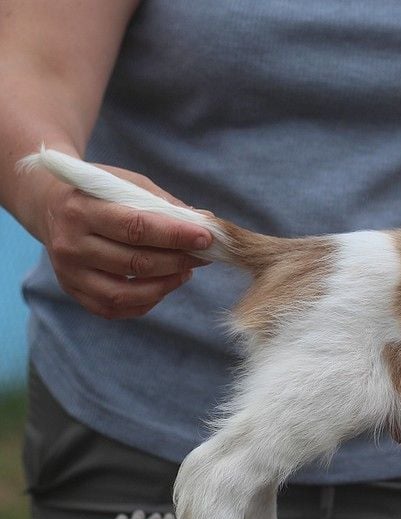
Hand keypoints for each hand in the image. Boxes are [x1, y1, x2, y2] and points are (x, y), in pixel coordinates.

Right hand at [34, 165, 213, 318]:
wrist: (48, 206)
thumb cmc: (97, 193)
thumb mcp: (125, 183)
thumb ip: (163, 203)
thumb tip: (206, 221)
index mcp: (81, 210)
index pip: (137, 228)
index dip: (176, 235)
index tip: (207, 238)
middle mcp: (70, 244)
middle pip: (135, 263)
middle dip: (178, 260)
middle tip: (204, 255)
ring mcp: (69, 273)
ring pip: (127, 292)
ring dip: (166, 285)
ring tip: (187, 271)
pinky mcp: (73, 291)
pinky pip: (115, 308)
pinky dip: (146, 301)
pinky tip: (164, 285)